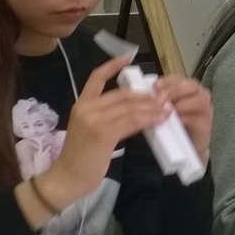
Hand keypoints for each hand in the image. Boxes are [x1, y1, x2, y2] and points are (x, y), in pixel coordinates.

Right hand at [33, 55, 170, 222]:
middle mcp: (87, 108)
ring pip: (130, 108)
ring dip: (152, 108)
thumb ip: (104, 116)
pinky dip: (148, 119)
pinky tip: (160, 120)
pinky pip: (132, 122)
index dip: (112, 65)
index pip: (96, 77)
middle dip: (146, 95)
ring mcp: (95, 120)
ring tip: (167, 109)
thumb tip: (131, 109)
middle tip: (164, 97)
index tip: (128, 57)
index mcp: (81, 104)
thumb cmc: (80, 157)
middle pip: (122, 94)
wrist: (68, 177)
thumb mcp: (88, 130)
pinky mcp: (104, 133)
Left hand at [154, 76, 212, 162]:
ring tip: (168, 112)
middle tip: (160, 100)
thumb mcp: (165, 108)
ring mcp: (206, 110)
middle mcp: (201, 95)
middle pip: (191, 85)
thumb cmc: (174, 125)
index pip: (179, 78)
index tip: (155, 86)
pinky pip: (197, 119)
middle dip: (174, 91)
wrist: (185, 146)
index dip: (168, 81)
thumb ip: (160, 99)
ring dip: (181, 105)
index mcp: (189, 89)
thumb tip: (147, 93)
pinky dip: (184, 119)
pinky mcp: (206, 125)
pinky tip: (174, 121)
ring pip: (199, 100)